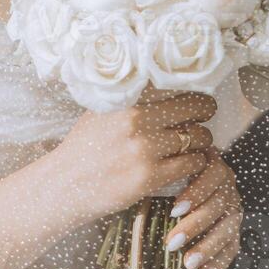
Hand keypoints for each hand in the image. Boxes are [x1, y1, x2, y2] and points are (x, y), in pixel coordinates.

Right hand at [46, 88, 216, 222]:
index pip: (177, 84)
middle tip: (202, 122)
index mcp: (126, 98)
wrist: (64, 185)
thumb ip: (131, 99)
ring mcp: (144, 148)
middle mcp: (136, 119)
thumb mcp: (101, 111)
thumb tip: (164, 87)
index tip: (197, 101)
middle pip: (194, 108)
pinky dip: (195, 162)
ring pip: (197, 137)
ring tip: (194, 145)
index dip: (193, 93)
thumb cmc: (83, 147)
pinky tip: (187, 163)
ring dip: (201, 142)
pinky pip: (190, 163)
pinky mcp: (149, 176)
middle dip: (203, 115)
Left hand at [163, 148, 241, 268]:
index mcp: (210, 164)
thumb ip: (157, 175)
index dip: (197, 192)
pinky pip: (232, 245)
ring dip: (208, 246)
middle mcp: (225, 184)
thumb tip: (134, 190)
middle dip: (196, 225)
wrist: (178, 187)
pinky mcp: (233, 228)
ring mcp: (232, 206)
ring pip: (228, 226)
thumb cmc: (163, 177)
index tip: (175, 209)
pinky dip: (219, 261)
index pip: (212, 173)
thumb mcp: (162, 171)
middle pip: (219, 203)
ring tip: (188, 263)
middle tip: (172, 242)